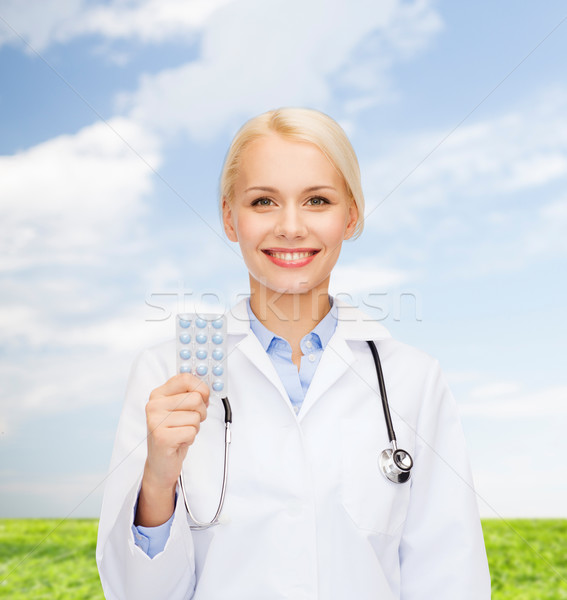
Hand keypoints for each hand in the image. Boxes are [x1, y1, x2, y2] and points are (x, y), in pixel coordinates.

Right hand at [135, 373, 209, 526]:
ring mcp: (156, 421)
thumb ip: (190, 394)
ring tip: (182, 432)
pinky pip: (192, 431)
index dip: (201, 387)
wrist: (160, 462)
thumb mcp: (180, 409)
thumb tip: (207, 387)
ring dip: (195, 427)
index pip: (185, 378)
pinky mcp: (162, 437)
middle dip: (200, 412)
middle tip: (191, 421)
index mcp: (158, 394)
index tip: (204, 396)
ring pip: (195, 416)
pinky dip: (191, 438)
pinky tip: (179, 441)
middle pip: (195, 398)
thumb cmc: (173, 433)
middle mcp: (154, 405)